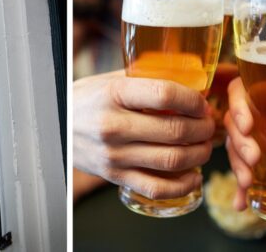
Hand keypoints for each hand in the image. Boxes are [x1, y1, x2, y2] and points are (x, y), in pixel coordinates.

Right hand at [73, 70, 214, 199]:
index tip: (202, 103)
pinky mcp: (115, 176)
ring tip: (205, 146)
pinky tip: (193, 176)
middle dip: (203, 128)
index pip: (165, 94)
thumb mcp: (110, 80)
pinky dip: (182, 185)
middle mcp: (113, 126)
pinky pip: (157, 187)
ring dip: (199, 154)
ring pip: (172, 160)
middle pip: (174, 130)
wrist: (56, 125)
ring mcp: (114, 155)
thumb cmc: (87, 100)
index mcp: (114, 94)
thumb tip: (189, 77)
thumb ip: (145, 78)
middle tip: (209, 124)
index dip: (193, 100)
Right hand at [224, 77, 265, 209]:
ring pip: (233, 149)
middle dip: (239, 144)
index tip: (248, 126)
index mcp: (260, 89)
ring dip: (237, 166)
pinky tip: (241, 203)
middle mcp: (249, 112)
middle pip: (232, 124)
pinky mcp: (254, 158)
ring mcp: (249, 136)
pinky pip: (242, 171)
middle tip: (254, 158)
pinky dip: (240, 189)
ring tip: (248, 183)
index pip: (237, 91)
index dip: (237, 108)